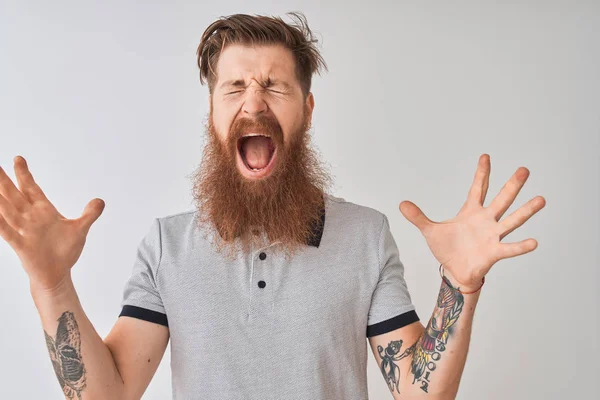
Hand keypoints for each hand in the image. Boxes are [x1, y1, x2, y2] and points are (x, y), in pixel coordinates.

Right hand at [0, 155, 104, 291]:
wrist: (58, 273)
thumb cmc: (65, 251)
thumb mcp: (80, 229)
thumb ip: (89, 214)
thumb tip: (100, 201)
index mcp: (44, 211)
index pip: (31, 189)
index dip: (24, 175)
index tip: (18, 159)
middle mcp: (31, 218)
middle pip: (15, 195)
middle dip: (5, 180)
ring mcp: (24, 231)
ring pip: (7, 210)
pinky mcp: (21, 245)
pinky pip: (7, 232)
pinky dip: (0, 223)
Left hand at [399, 154, 545, 291]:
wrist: (454, 271)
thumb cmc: (448, 249)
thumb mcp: (430, 231)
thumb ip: (418, 217)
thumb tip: (401, 204)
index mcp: (471, 212)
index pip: (478, 188)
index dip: (482, 173)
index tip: (485, 156)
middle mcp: (486, 220)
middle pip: (501, 199)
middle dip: (512, 185)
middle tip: (524, 170)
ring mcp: (493, 236)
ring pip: (512, 220)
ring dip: (526, 211)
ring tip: (541, 199)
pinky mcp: (494, 252)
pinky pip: (510, 248)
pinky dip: (521, 246)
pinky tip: (533, 242)